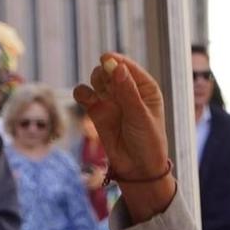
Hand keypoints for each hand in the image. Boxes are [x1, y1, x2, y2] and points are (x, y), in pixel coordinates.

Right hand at [75, 54, 173, 220]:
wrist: (137, 169)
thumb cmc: (147, 142)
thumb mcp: (140, 116)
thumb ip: (127, 91)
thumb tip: (117, 66)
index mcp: (145, 88)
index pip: (127, 66)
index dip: (116, 61)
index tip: (106, 60)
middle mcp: (127, 90)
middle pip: (109, 70)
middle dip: (104, 73)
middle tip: (106, 85)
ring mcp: (111, 100)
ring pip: (97, 79)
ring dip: (95, 82)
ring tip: (100, 97)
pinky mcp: (97, 111)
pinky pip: (84, 95)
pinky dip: (82, 93)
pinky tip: (86, 100)